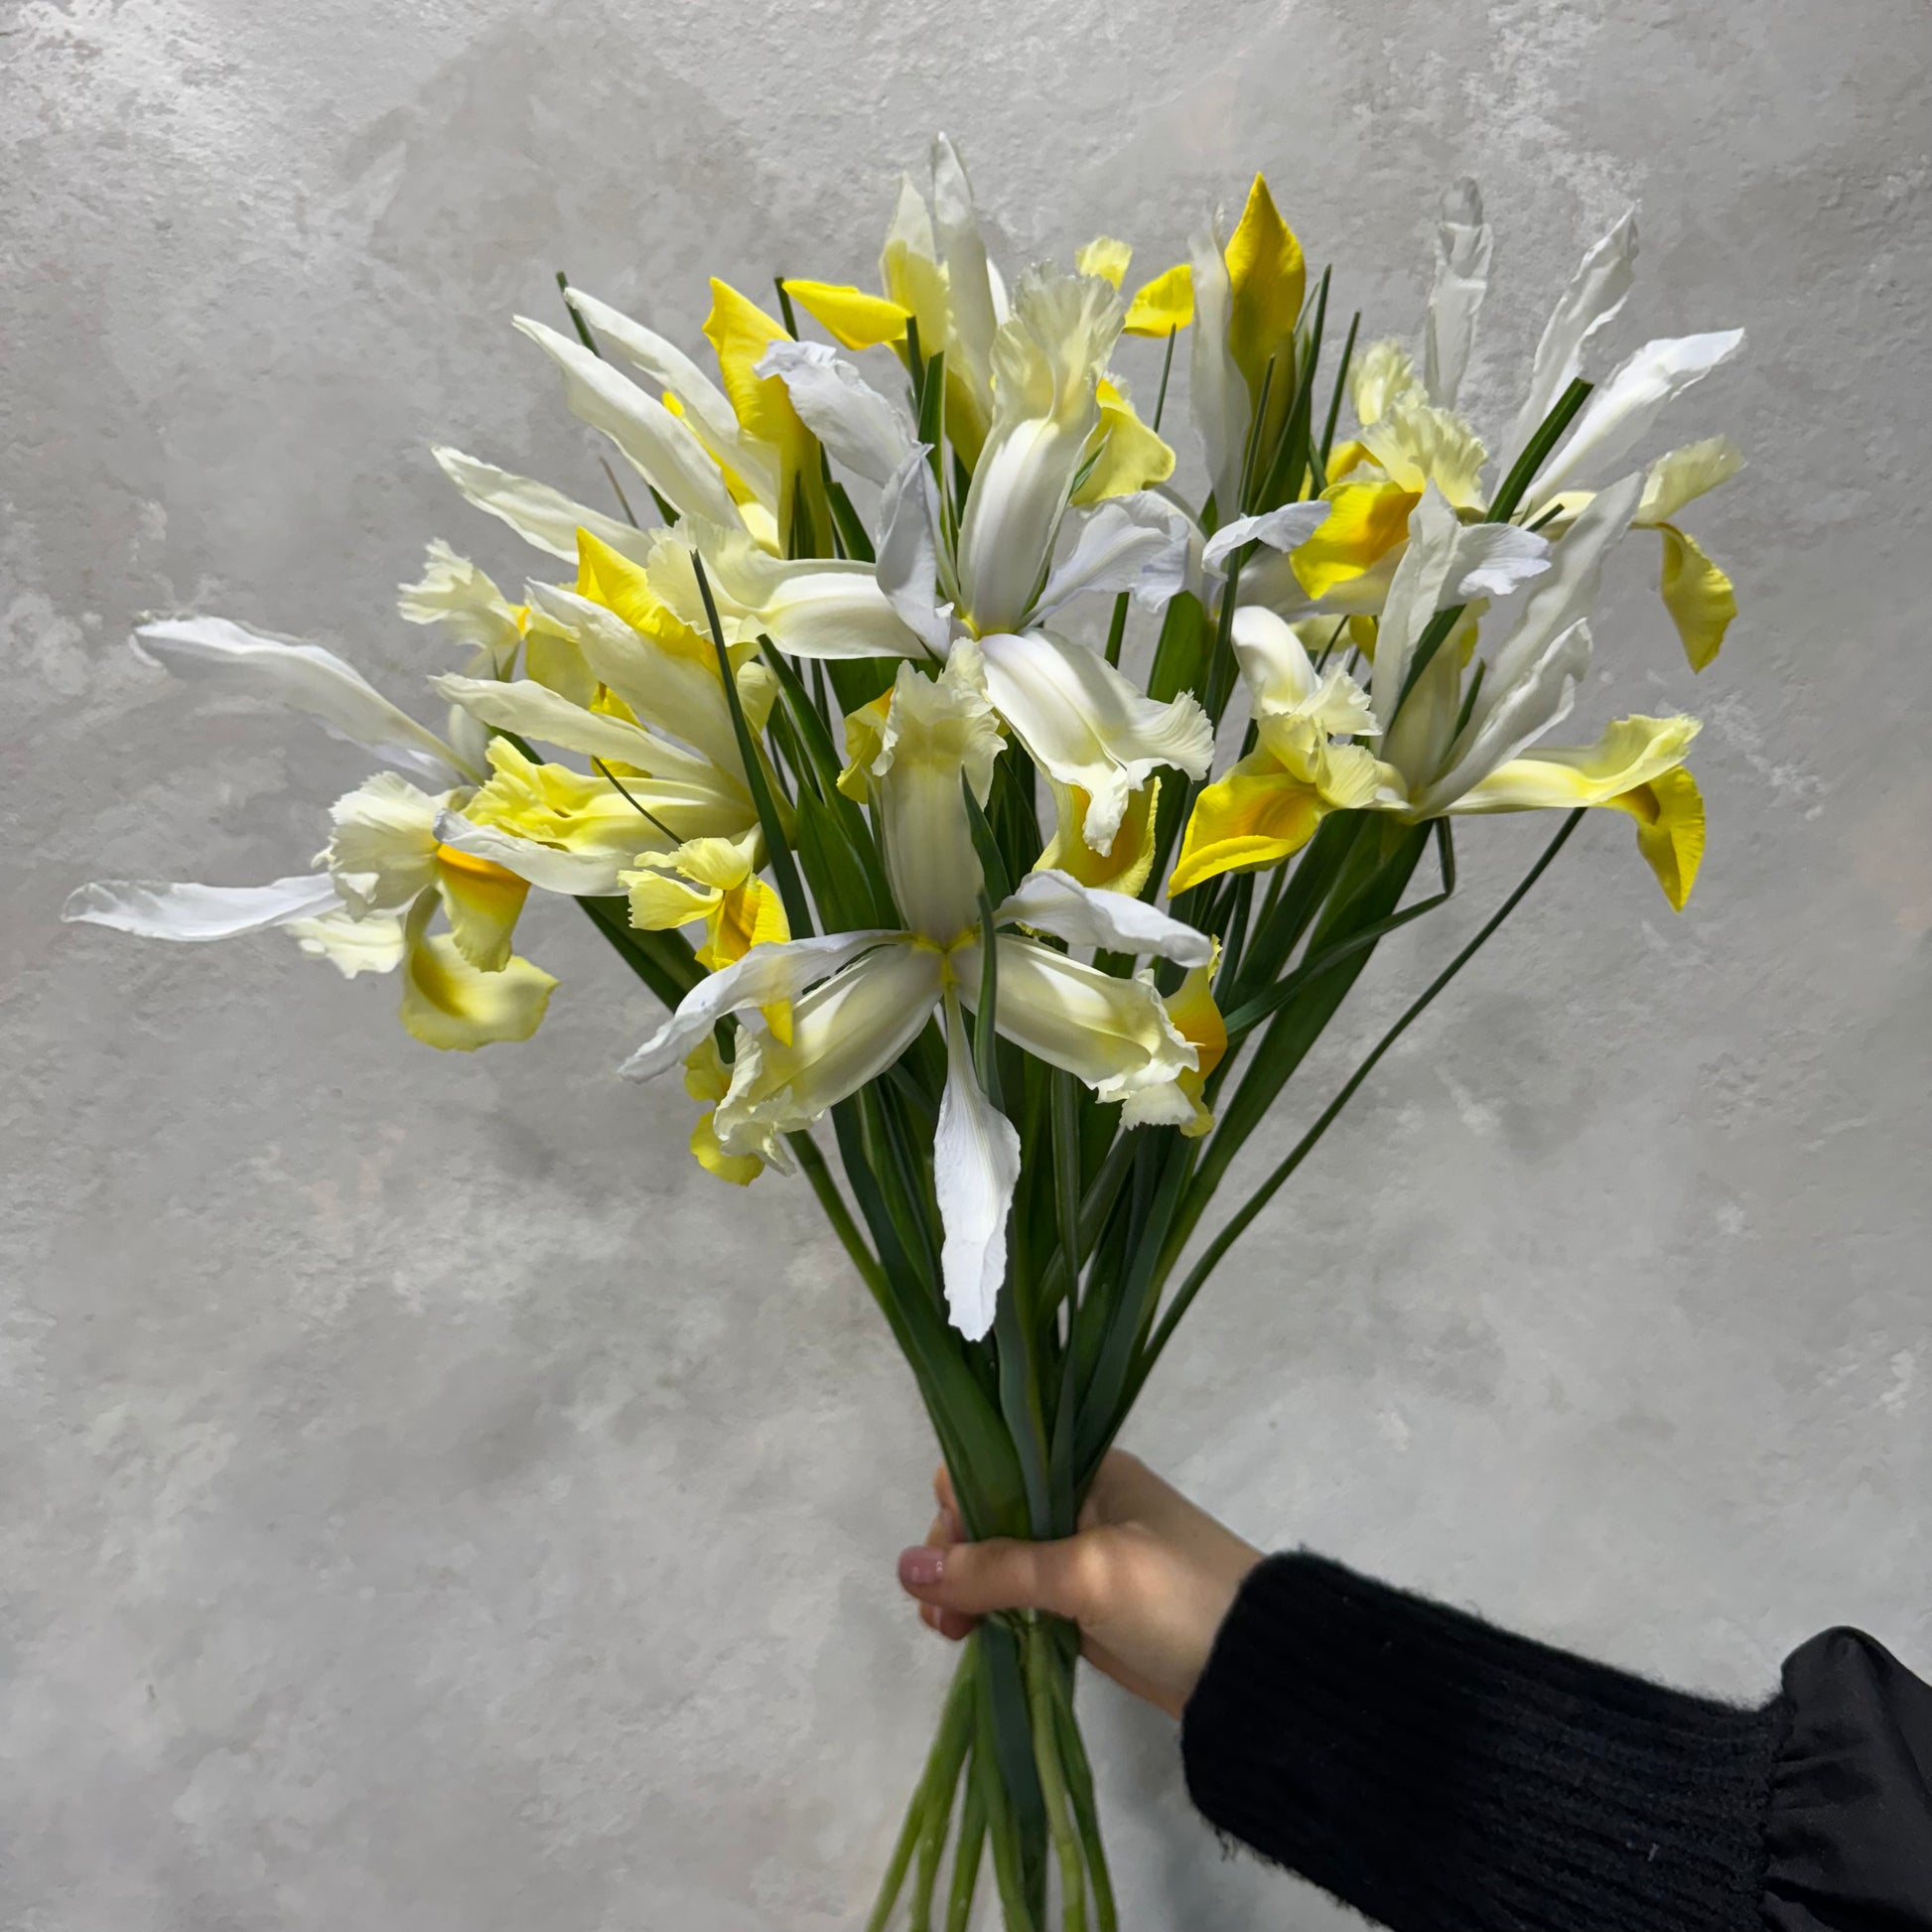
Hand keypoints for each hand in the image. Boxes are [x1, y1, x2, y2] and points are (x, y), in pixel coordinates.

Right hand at [896, 1451, 1262, 1718]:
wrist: (1254, 1668)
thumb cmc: (1177, 1595)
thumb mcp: (1086, 1571)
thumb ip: (998, 1569)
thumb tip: (904, 1568)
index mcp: (1085, 1470)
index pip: (994, 1467)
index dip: (960, 1507)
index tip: (948, 1559)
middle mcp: (1078, 1504)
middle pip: (990, 1517)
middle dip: (956, 1558)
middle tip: (942, 1613)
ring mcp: (1082, 1559)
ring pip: (1001, 1563)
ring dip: (968, 1591)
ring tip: (950, 1633)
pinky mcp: (1085, 1610)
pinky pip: (1022, 1602)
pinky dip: (993, 1617)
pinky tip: (971, 1639)